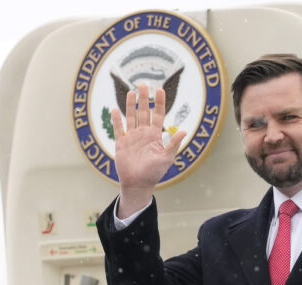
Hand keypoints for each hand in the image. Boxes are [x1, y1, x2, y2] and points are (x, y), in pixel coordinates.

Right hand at [111, 84, 185, 216]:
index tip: (160, 90)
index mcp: (155, 136)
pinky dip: (116, 119)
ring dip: (130, 104)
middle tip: (143, 84)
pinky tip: (115, 109)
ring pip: (131, 116)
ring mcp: (132, 137)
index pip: (158, 115)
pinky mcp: (121, 142)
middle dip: (144, 98)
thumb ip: (174, 143)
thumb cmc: (154, 172)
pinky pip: (118, 128)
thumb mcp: (167, 158)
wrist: (138, 183)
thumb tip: (186, 131)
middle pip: (144, 111)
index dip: (159, 102)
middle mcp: (144, 133)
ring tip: (131, 91)